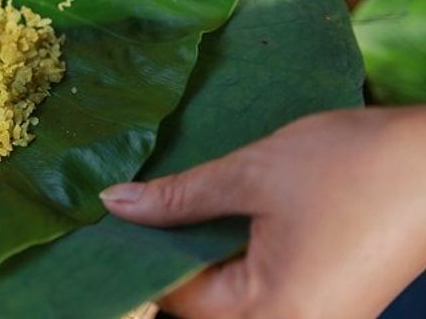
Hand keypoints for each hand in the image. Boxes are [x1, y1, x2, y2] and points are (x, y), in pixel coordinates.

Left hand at [101, 107, 425, 317]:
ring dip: (202, 254)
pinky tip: (221, 219)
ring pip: (229, 298)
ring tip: (181, 206)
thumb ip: (180, 197)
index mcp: (270, 315)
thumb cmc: (355, 168)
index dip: (139, 252)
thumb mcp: (254, 174)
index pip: (174, 297)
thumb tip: (116, 204)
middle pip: (200, 306)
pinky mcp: (326, 305)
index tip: (117, 212)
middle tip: (145, 204)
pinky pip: (260, 292)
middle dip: (170, 253)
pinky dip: (233, 257)